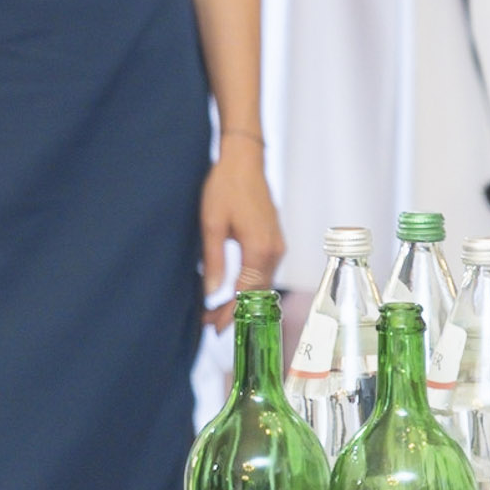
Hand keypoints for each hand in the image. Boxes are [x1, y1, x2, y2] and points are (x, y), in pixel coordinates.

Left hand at [202, 133, 282, 326]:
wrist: (244, 162)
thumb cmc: (225, 187)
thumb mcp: (211, 224)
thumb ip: (214, 261)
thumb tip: (212, 294)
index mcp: (259, 250)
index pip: (245, 295)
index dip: (229, 314)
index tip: (212, 327)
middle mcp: (275, 252)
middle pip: (256, 294)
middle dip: (234, 312)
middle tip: (210, 324)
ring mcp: (278, 246)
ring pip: (262, 285)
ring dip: (242, 300)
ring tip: (217, 312)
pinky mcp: (275, 241)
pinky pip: (264, 272)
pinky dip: (250, 285)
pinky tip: (235, 290)